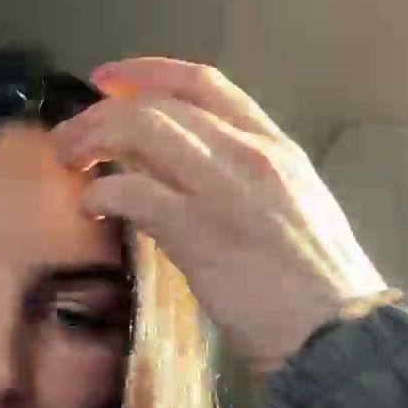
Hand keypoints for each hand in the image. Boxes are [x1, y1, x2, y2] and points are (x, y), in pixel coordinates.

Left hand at [50, 57, 389, 380]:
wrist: (338, 333)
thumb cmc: (315, 287)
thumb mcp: (287, 209)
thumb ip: (237, 182)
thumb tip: (171, 174)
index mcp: (275, 146)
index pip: (203, 84)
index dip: (145, 73)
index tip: (106, 80)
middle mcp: (249, 154)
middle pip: (157, 105)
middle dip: (100, 114)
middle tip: (69, 139)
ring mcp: (222, 190)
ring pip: (140, 131)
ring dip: (91, 141)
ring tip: (69, 164)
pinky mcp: (198, 232)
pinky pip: (132, 191)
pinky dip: (100, 192)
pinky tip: (91, 206)